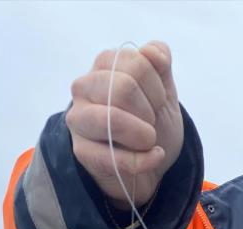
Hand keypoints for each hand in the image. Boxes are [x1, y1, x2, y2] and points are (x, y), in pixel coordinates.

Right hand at [66, 42, 182, 207]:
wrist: (149, 162)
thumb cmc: (151, 122)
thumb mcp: (164, 90)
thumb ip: (160, 64)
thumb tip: (152, 52)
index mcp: (104, 64)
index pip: (137, 63)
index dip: (157, 88)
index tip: (158, 103)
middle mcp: (84, 87)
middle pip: (124, 88)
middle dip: (150, 111)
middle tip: (152, 123)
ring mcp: (78, 119)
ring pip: (112, 119)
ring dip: (143, 135)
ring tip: (150, 140)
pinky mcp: (81, 150)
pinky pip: (113, 156)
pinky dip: (143, 161)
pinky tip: (154, 157)